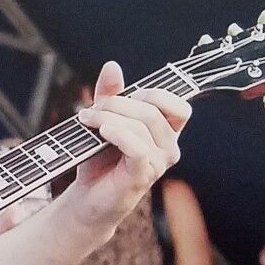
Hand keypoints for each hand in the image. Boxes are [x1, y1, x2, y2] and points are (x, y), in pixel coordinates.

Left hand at [62, 62, 189, 235]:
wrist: (87, 197)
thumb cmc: (99, 160)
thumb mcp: (104, 120)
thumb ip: (110, 94)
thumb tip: (112, 66)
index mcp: (165, 131)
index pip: (177, 104)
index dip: (153, 93)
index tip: (126, 96)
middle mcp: (168, 147)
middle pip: (153, 109)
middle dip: (119, 103)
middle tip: (93, 109)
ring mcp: (158, 162)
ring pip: (142, 125)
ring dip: (110, 117)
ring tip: (87, 120)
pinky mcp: (143, 175)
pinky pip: (137, 147)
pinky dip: (118, 134)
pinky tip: (102, 132)